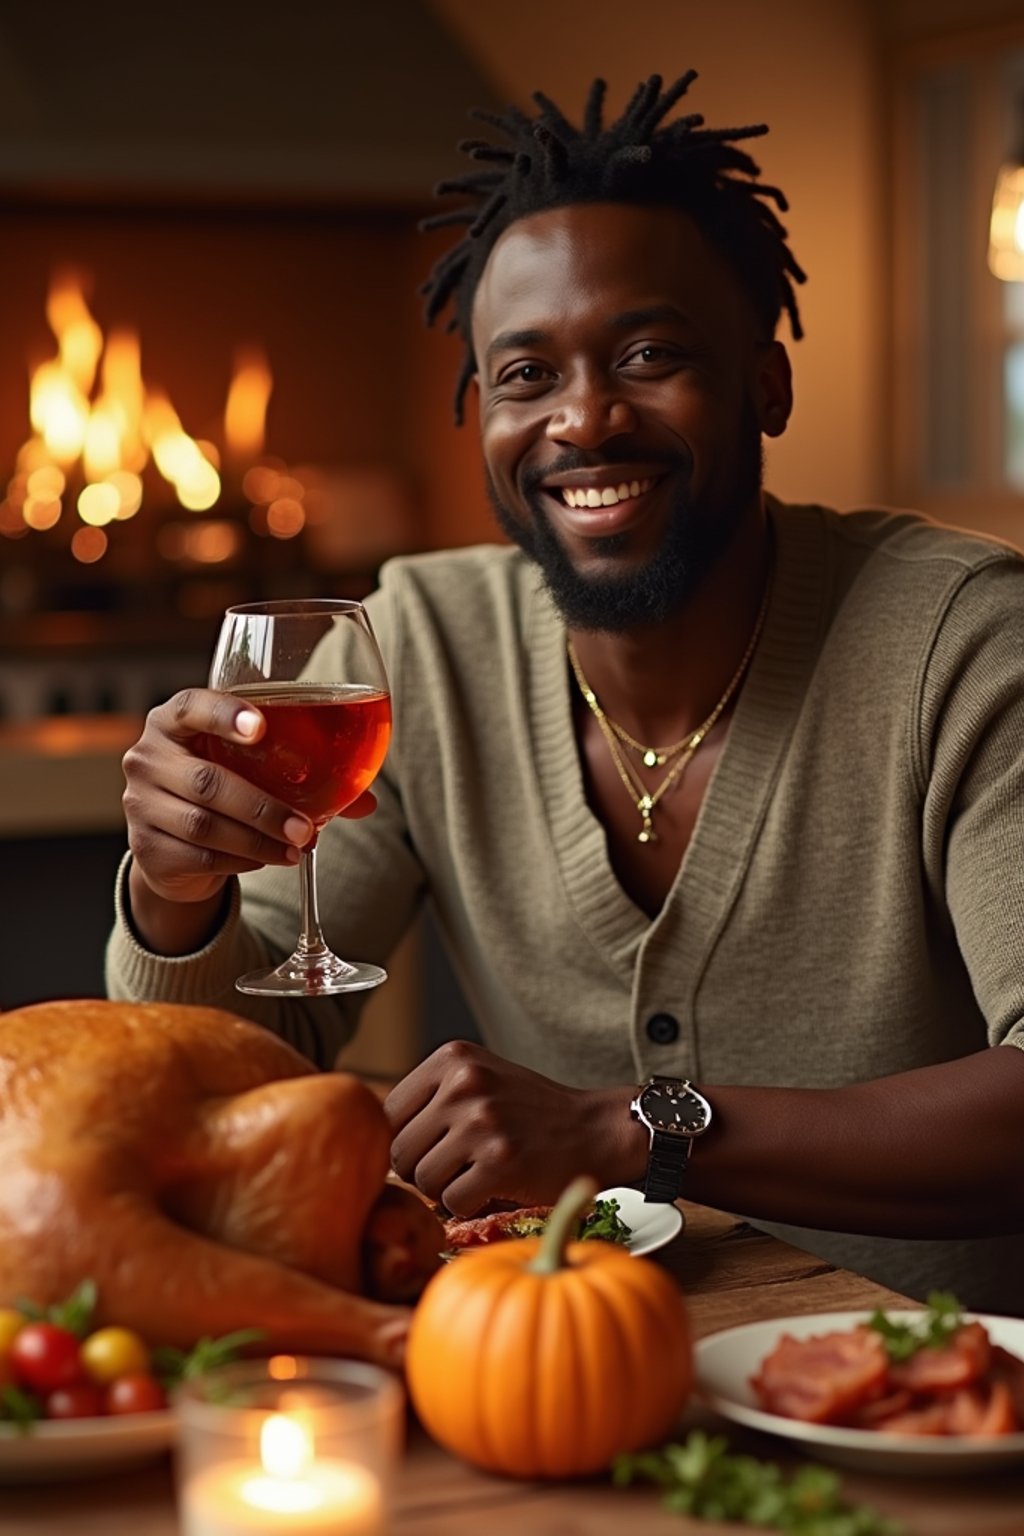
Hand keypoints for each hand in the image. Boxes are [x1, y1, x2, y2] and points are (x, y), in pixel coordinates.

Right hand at [121, 689, 376, 951]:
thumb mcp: (254, 768)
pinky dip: (241, 861)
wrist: (174, 841)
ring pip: (205, 825)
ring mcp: (140, 804)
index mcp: (175, 720)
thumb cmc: (226, 784)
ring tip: (297, 849)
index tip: (261, 727)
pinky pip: (200, 857)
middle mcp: (148, 756)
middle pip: (207, 781)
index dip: (225, 714)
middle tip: (306, 827)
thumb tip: (368, 801)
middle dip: (264, 807)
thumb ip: (308, 775)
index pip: (192, 706)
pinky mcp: (146, 848)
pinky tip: (268, 860)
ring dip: (259, 841)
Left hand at [384, 1041, 642, 1215]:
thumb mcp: (478, 1080)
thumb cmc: (530, 1112)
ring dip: (447, 1190)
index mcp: (452, 1058)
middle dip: (423, 1170)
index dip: (406, 1140)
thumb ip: (428, 1099)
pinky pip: (453, 1203)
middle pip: (399, 1150)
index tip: (435, 1147)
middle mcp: (464, 1083)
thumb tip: (368, 1138)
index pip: (387, 1113)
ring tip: (480, 1172)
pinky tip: (497, 1186)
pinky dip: (471, 1205)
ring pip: (422, 1180)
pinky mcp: (501, 1161)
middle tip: (459, 1166)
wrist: (595, 1130)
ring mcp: (482, 1121)